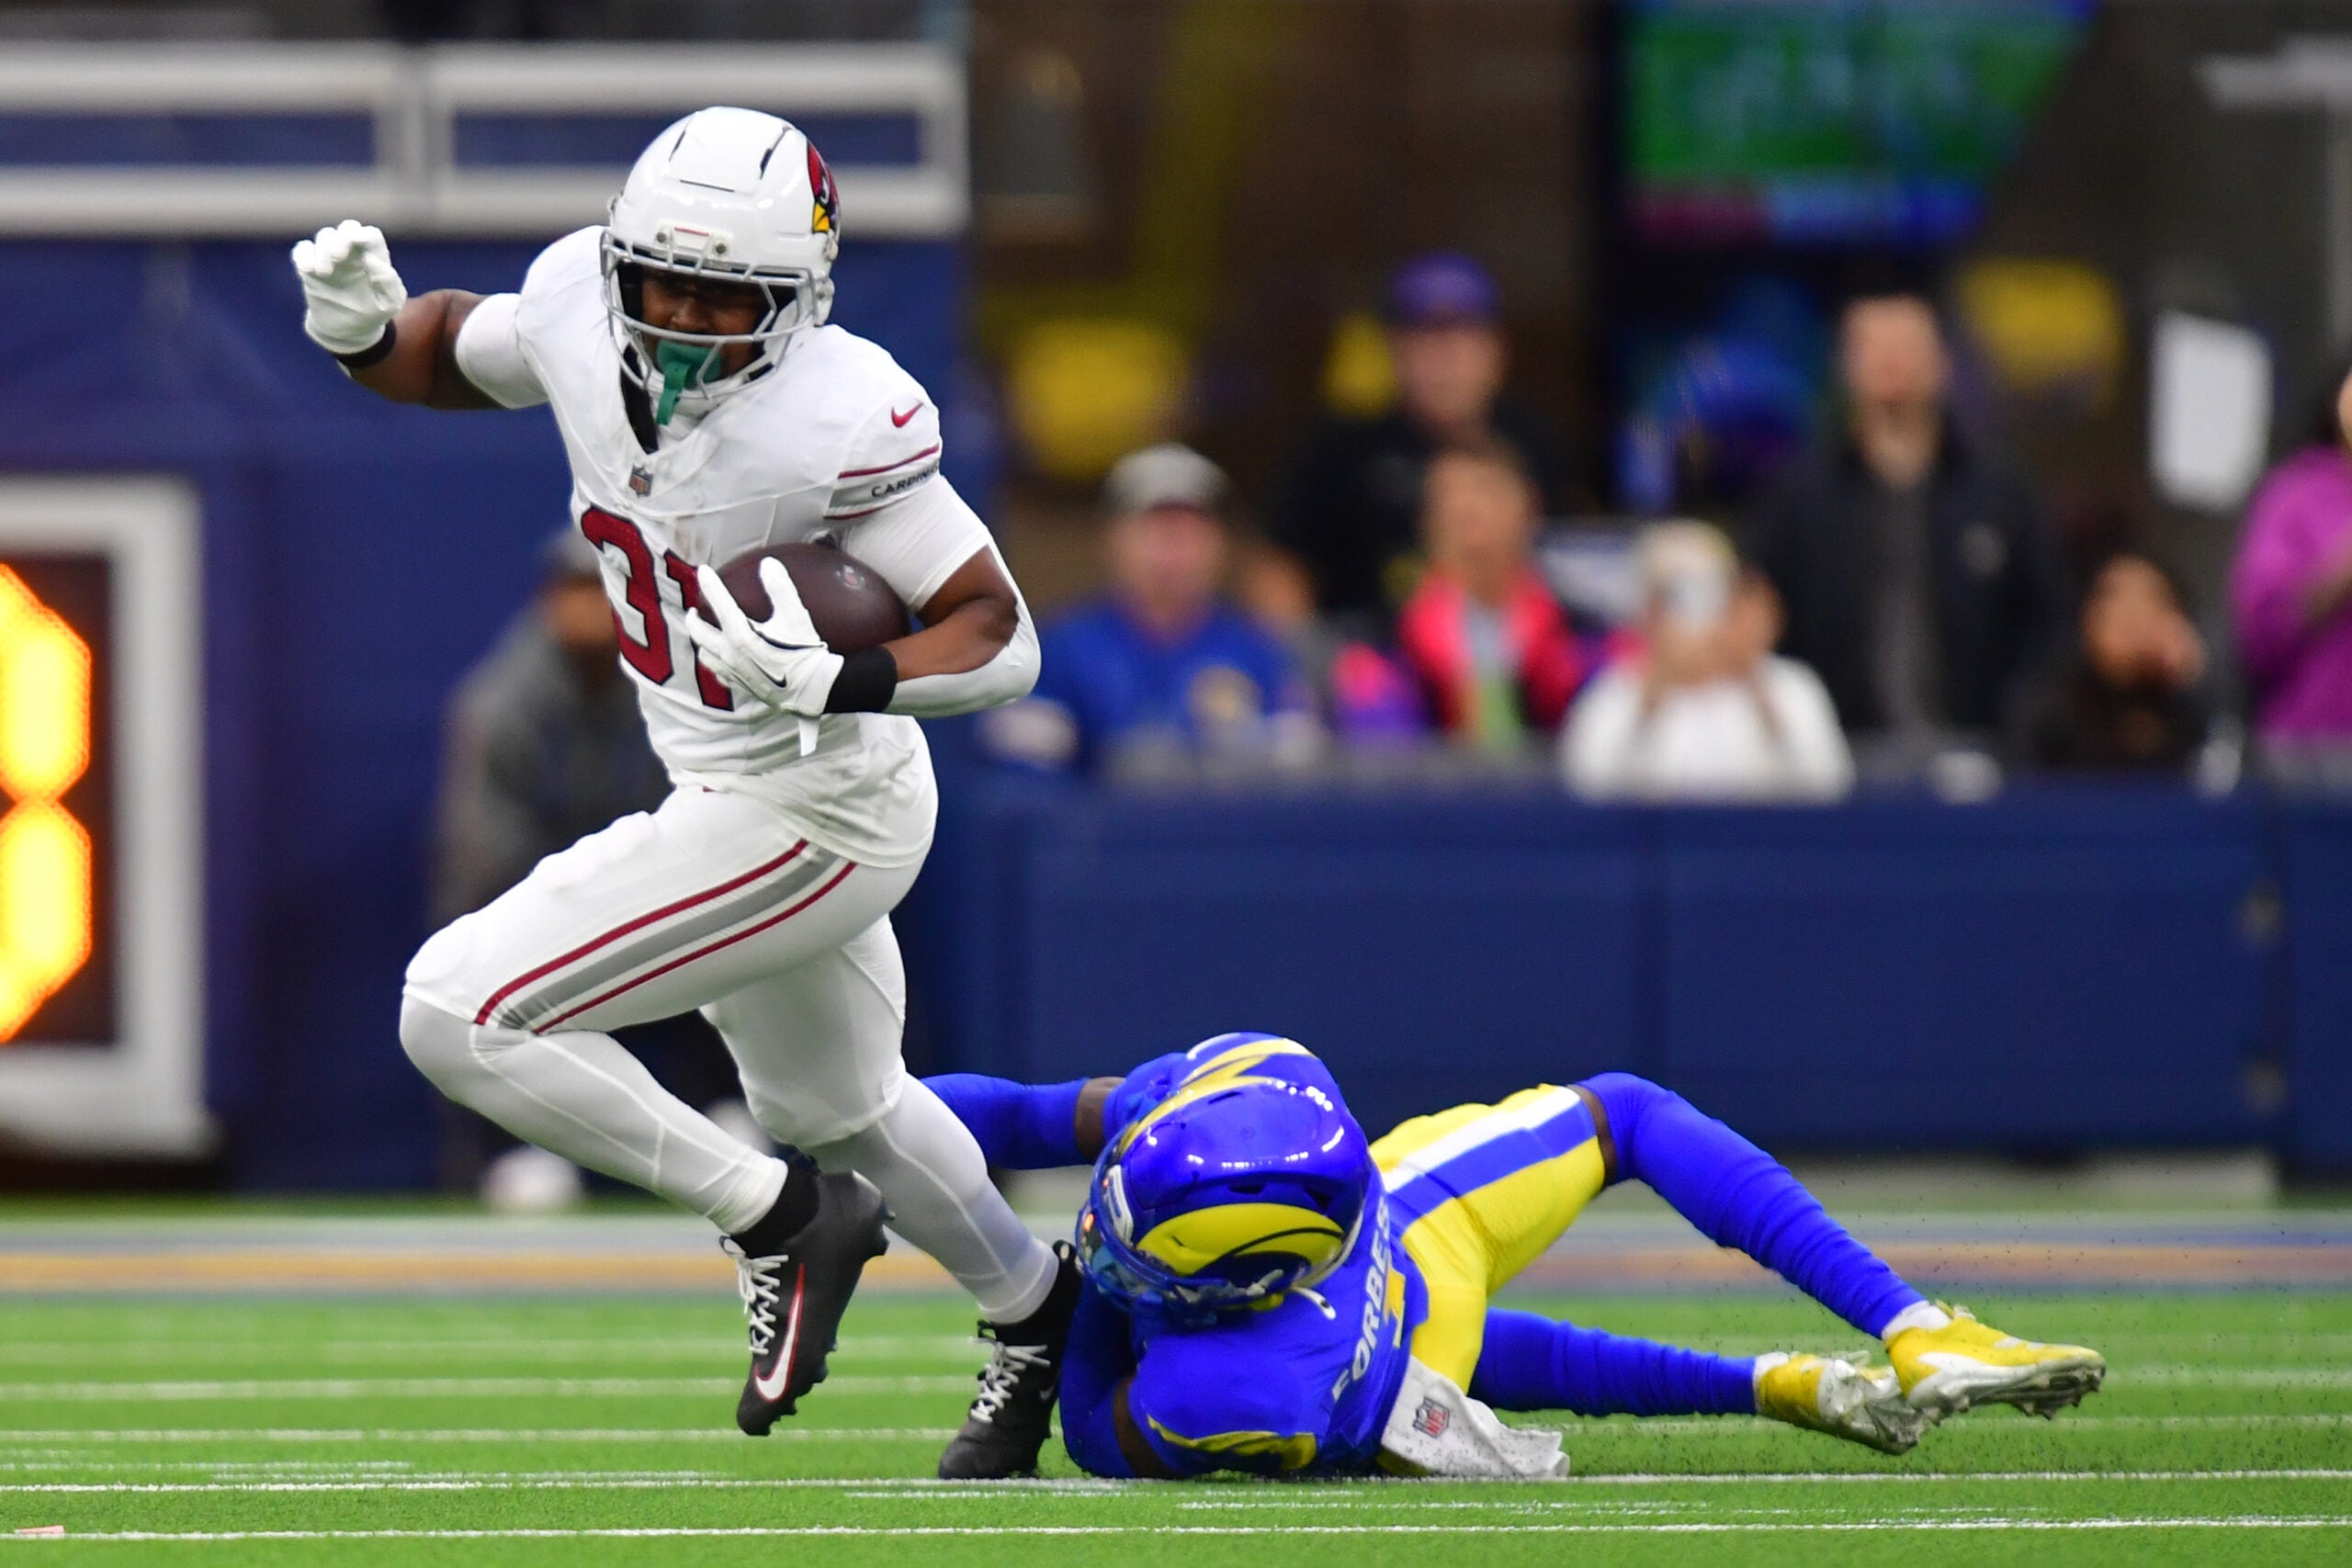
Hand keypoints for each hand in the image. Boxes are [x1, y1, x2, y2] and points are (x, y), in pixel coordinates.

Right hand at [292, 220, 406, 354]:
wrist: (349, 331)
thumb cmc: (374, 314)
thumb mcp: (389, 304)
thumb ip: (387, 281)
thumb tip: (371, 258)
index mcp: (374, 258)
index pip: (371, 236)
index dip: (364, 235)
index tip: (358, 241)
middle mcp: (353, 253)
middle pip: (347, 228)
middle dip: (341, 238)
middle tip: (338, 257)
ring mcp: (331, 258)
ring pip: (325, 236)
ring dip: (323, 249)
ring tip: (324, 272)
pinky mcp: (312, 267)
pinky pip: (303, 250)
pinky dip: (304, 255)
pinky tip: (308, 270)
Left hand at [684, 560, 843, 718]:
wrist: (811, 689)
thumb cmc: (804, 652)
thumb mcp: (795, 616)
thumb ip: (780, 588)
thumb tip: (769, 564)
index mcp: (740, 633)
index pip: (718, 602)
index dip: (709, 583)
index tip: (703, 571)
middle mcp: (730, 653)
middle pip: (699, 633)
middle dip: (693, 619)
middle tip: (693, 611)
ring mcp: (733, 671)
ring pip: (705, 655)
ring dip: (701, 643)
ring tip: (704, 636)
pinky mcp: (740, 685)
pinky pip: (719, 674)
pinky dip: (715, 663)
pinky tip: (722, 661)